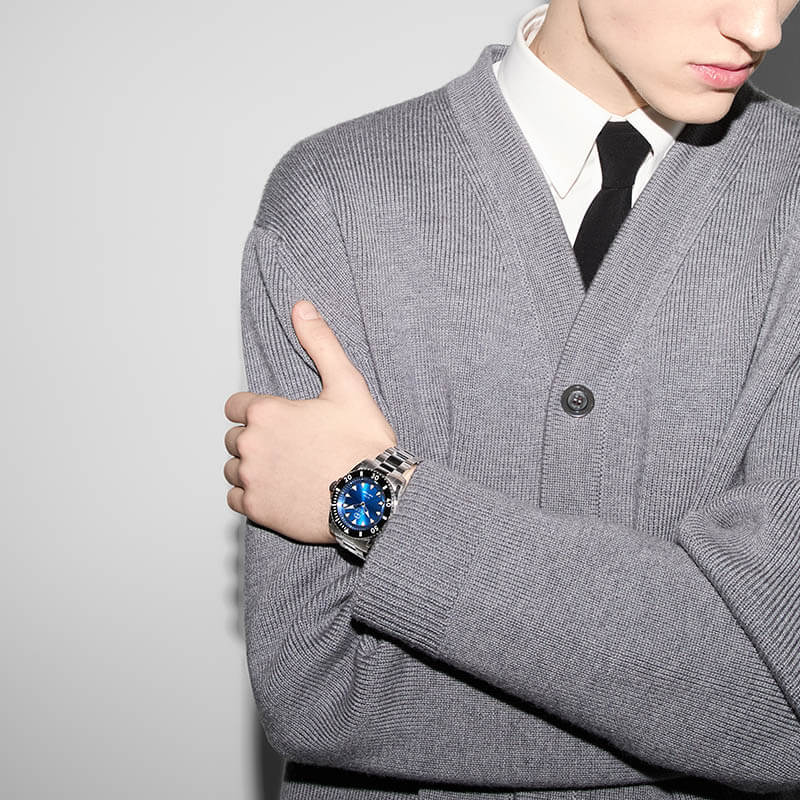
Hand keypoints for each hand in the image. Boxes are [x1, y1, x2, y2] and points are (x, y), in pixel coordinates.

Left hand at [223, 300, 397, 542]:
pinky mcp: (257, 510)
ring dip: (251, 468)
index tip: (280, 421)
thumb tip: (301, 308)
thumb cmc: (363, 444)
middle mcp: (252, 445)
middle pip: (234, 438)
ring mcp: (252, 479)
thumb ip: (320, 343)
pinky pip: (236, 500)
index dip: (257, 411)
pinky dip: (252, 497)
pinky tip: (278, 493)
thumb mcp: (347, 385)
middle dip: (256, 440)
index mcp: (267, 413)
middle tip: (289, 446)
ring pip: (233, 469)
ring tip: (285, 470)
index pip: (235, 406)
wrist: (373, 498)